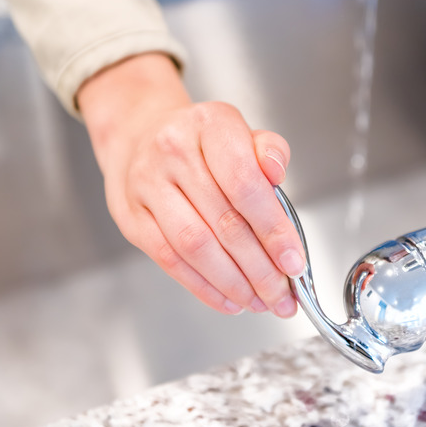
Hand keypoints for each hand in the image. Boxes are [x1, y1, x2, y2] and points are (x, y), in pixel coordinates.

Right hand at [77, 53, 304, 317]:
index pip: (245, 184)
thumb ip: (270, 152)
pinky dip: (203, 286)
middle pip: (224, 222)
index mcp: (211, 125)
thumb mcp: (242, 132)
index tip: (293, 262)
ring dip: (234, 283)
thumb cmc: (202, 141)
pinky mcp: (132, 217)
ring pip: (195, 246)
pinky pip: (170, 259)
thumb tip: (277, 173)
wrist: (139, 135)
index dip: (273, 229)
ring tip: (260, 301)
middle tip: (283, 296)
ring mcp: (147, 184)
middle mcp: (174, 150)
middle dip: (260, 269)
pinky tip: (229, 299)